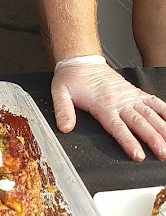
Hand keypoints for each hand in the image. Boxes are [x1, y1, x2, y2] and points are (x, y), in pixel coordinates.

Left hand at [51, 61, 165, 160]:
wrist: (81, 60)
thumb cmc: (72, 78)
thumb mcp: (60, 93)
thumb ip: (63, 110)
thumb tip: (65, 128)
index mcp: (102, 104)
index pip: (118, 127)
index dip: (129, 141)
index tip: (138, 155)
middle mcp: (119, 101)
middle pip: (139, 122)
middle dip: (153, 139)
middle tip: (163, 153)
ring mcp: (129, 96)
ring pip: (150, 114)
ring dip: (162, 128)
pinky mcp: (134, 92)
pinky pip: (153, 101)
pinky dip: (165, 111)